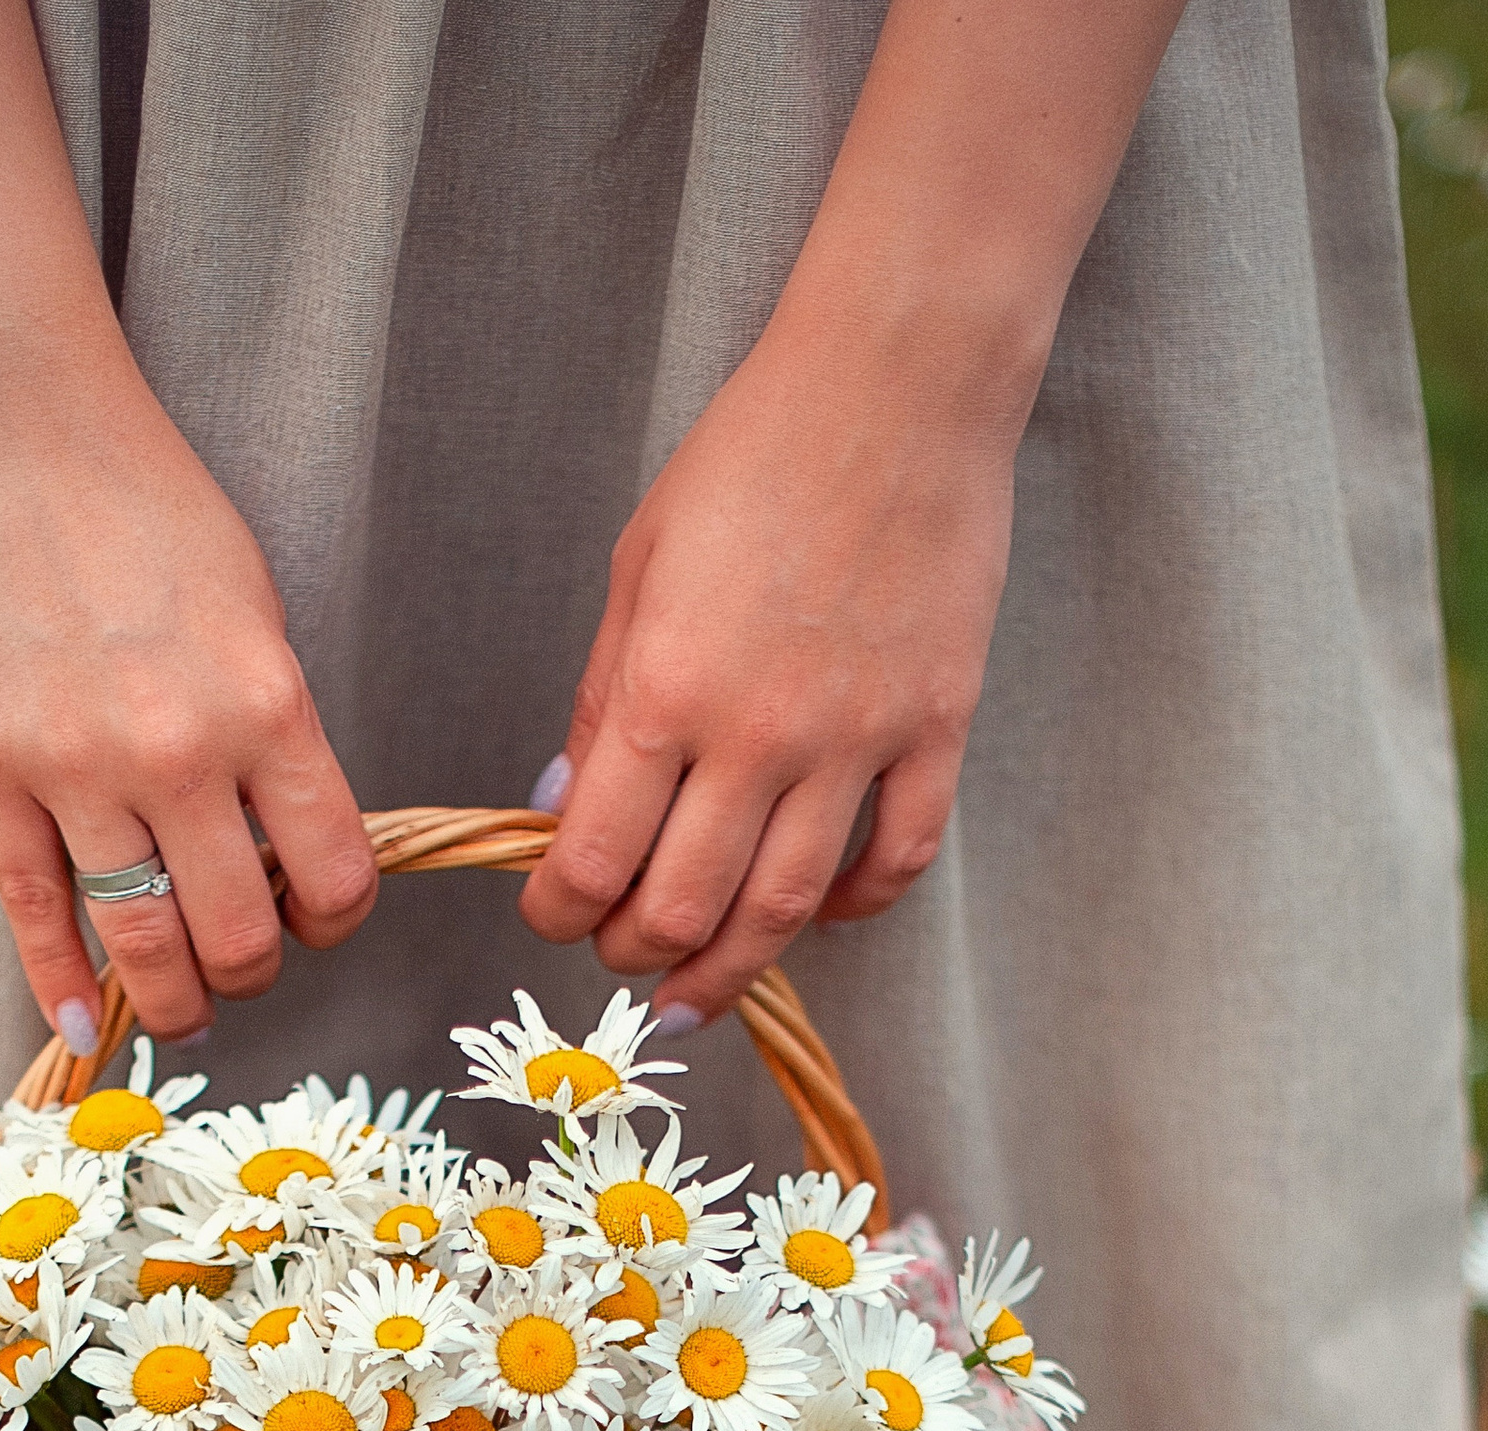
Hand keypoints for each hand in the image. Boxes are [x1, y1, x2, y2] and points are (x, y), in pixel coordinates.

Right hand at [0, 367, 377, 1046]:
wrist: (7, 428)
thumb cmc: (141, 504)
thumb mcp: (251, 607)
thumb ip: (271, 729)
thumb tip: (278, 846)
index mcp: (264, 703)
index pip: (334, 872)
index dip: (336, 919)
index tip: (318, 918)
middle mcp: (176, 749)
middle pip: (240, 934)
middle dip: (254, 970)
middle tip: (243, 965)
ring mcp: (74, 767)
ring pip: (144, 944)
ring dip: (175, 998)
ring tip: (182, 1005)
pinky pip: (34, 912)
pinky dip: (61, 987)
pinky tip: (84, 1028)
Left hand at [517, 316, 1022, 1022]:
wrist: (897, 384)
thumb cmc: (754, 457)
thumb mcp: (639, 568)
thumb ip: (602, 702)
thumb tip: (561, 815)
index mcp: (668, 688)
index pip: (593, 860)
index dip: (558, 914)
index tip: (551, 915)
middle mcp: (760, 733)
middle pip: (685, 908)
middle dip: (635, 952)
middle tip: (621, 954)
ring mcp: (858, 738)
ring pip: (786, 909)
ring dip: (730, 968)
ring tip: (697, 990)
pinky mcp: (937, 727)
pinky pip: (898, 859)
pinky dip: (854, 907)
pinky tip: (818, 911)